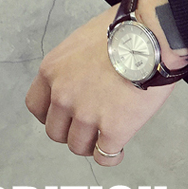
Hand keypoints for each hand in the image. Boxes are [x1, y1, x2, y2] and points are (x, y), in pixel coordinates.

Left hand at [26, 2, 175, 166]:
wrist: (151, 38)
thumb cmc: (126, 31)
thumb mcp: (84, 42)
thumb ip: (77, 66)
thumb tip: (90, 77)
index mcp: (53, 71)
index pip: (36, 106)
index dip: (52, 117)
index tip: (65, 118)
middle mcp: (64, 96)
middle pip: (55, 132)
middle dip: (72, 133)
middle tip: (90, 129)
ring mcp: (88, 115)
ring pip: (78, 146)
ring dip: (92, 145)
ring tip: (107, 139)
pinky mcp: (115, 128)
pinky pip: (105, 155)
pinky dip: (111, 156)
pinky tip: (119, 150)